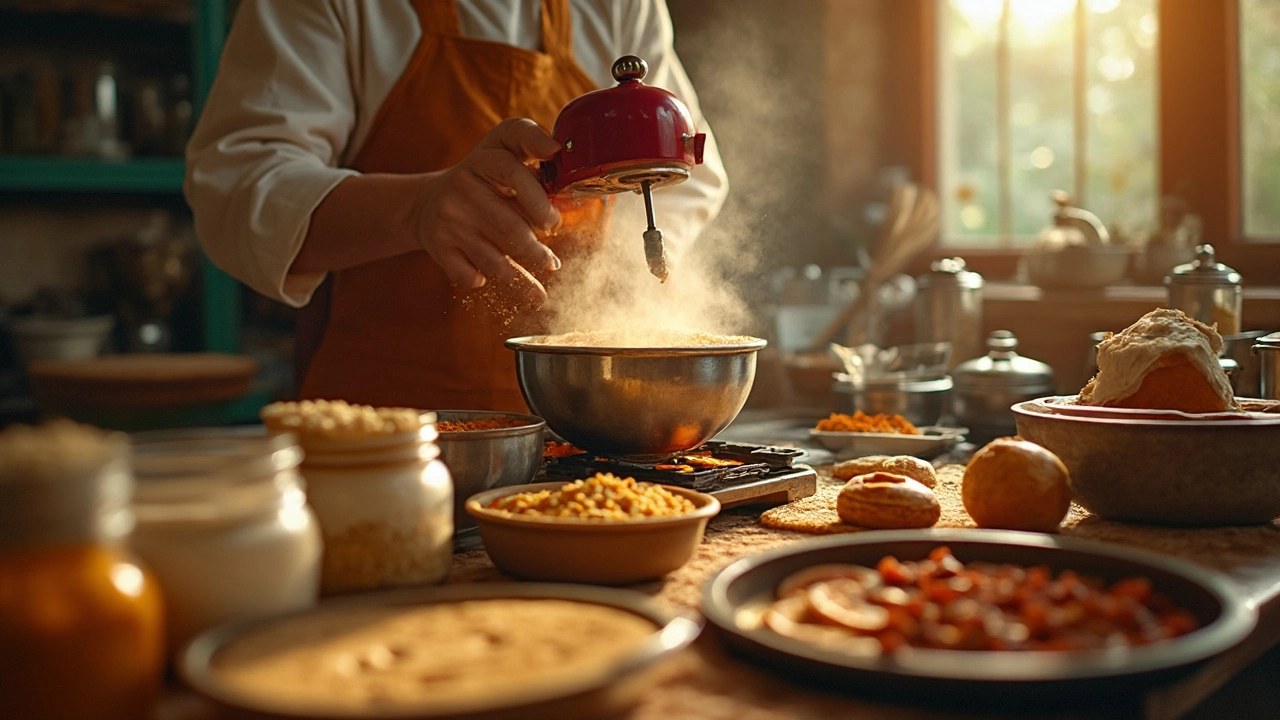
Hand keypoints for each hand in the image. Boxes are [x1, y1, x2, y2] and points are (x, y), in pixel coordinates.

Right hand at [412, 118, 562, 293]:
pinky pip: (470, 276)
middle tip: (551, 261)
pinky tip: (491, 276)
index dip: (539, 200)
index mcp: (486, 158)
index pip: (514, 173)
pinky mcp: (438, 245)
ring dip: (522, 276)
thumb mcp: (503, 148)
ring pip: (495, 261)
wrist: (426, 201)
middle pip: (512, 230)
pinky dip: (485, 281)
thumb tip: (560, 157)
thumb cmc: (483, 177)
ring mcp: (449, 217)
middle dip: (538, 251)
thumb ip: (532, 145)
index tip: (553, 222)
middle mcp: (463, 185)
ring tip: (534, 273)